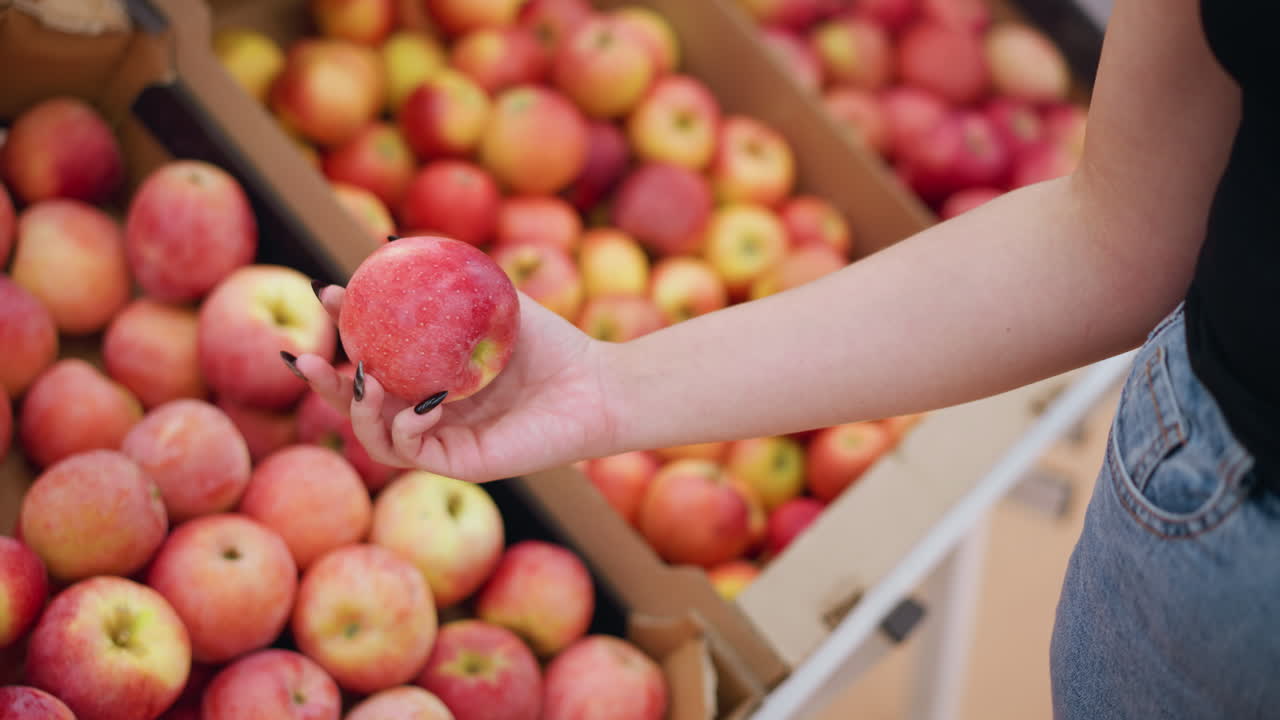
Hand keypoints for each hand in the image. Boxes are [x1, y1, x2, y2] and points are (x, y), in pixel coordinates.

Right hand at [291, 285, 617, 482]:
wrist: (597, 384)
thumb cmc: (552, 344)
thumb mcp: (490, 302)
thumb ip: (445, 279)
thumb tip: (387, 243)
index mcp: (429, 377)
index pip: (371, 357)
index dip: (343, 328)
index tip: (326, 293)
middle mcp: (429, 412)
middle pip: (358, 406)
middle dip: (323, 383)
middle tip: (300, 355)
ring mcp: (444, 440)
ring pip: (375, 437)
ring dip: (355, 411)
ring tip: (359, 379)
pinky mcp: (464, 464)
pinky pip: (414, 453)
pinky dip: (404, 430)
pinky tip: (419, 403)